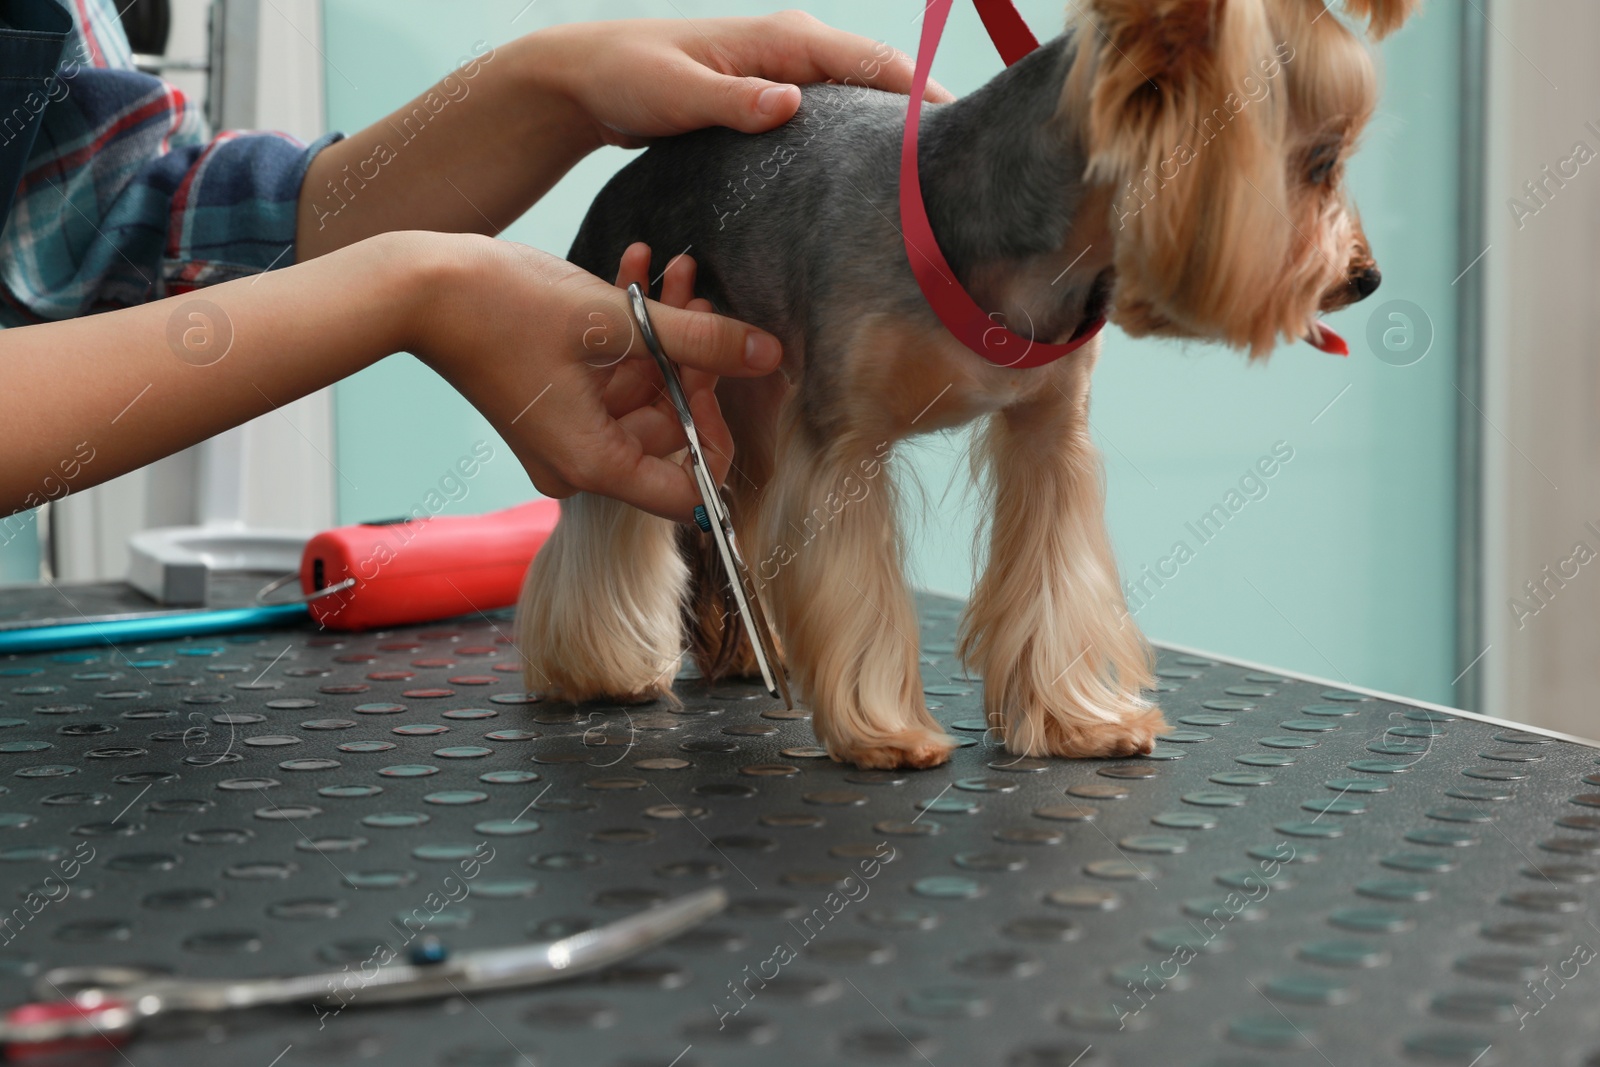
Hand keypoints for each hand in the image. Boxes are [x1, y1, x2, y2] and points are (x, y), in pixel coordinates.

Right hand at [410, 234, 776, 522]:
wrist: (419, 287)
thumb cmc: (505, 306)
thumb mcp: (618, 320)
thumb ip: (700, 341)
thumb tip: (768, 354)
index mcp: (594, 465)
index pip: (688, 493)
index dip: (715, 436)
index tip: (717, 378)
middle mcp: (579, 464)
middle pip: (668, 430)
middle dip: (691, 359)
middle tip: (699, 297)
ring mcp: (564, 436)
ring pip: (643, 392)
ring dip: (663, 333)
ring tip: (675, 270)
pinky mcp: (553, 405)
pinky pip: (610, 378)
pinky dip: (629, 334)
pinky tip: (637, 270)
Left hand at [532, 10, 954, 148]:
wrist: (592, 76)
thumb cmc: (630, 77)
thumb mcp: (677, 92)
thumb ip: (733, 100)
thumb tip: (790, 102)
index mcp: (783, 39)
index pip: (874, 63)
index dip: (921, 95)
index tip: (957, 135)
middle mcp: (795, 49)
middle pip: (881, 80)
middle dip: (921, 119)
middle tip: (962, 174)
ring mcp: (787, 73)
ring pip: (861, 98)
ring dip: (894, 132)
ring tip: (933, 183)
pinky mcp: (775, 98)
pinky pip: (834, 114)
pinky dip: (859, 139)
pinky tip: (873, 179)